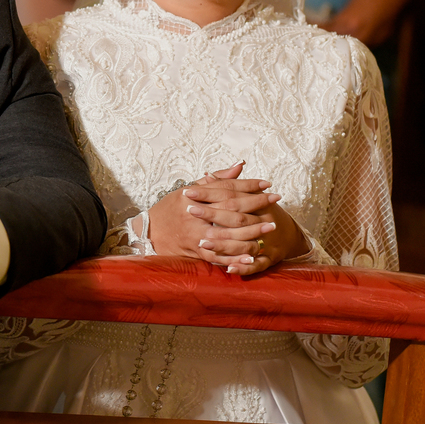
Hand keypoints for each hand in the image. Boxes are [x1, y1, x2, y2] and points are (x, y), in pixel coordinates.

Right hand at [143, 165, 277, 259]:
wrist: (149, 232)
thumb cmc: (171, 208)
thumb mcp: (188, 189)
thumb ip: (216, 180)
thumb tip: (240, 166)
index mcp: (193, 196)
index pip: (226, 189)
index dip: (248, 186)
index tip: (268, 183)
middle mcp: (194, 215)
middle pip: (231, 211)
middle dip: (255, 205)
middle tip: (276, 201)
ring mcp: (195, 235)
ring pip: (228, 235)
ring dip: (252, 232)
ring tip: (271, 226)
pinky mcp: (195, 251)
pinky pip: (219, 256)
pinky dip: (235, 258)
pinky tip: (252, 256)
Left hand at [185, 186, 309, 275]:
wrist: (287, 235)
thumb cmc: (262, 212)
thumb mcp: (248, 197)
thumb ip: (227, 186)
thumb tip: (207, 175)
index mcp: (256, 204)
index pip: (229, 195)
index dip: (208, 193)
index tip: (188, 191)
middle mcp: (262, 221)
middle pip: (234, 217)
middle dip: (211, 215)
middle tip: (190, 210)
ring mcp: (266, 241)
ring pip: (243, 243)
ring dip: (224, 244)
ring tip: (202, 243)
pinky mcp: (268, 259)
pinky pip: (256, 266)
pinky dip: (244, 268)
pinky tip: (229, 269)